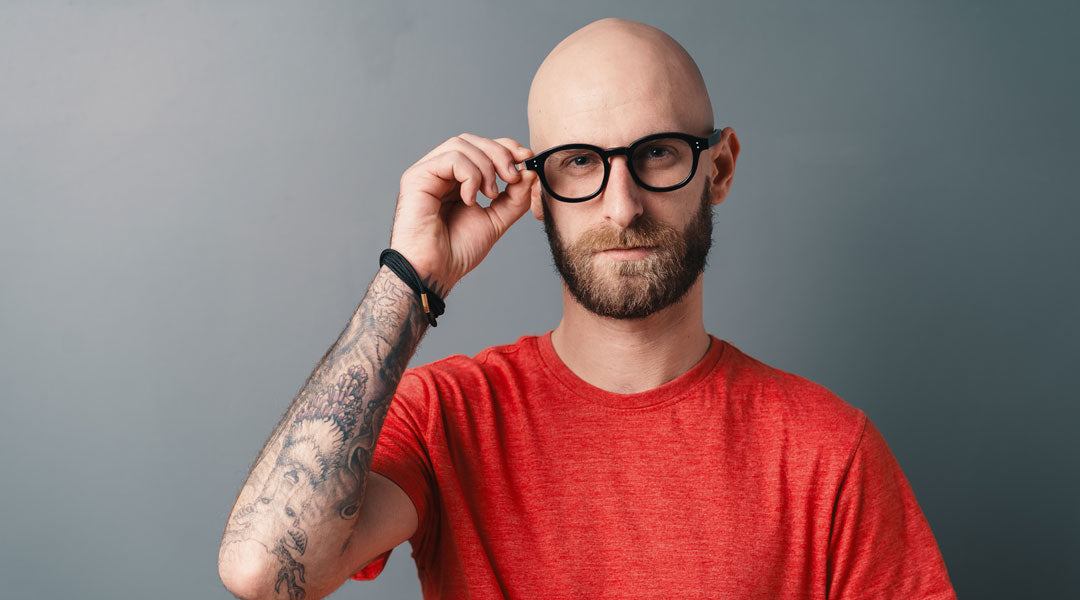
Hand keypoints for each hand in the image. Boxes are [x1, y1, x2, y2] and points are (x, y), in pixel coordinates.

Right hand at [390, 133, 536, 294]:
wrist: (435, 271)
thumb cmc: (457, 251)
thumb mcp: (497, 220)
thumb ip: (514, 197)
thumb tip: (529, 172)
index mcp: (456, 179)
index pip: (481, 147)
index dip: (505, 147)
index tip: (526, 158)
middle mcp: (440, 172)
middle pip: (472, 140)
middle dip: (500, 153)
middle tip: (512, 176)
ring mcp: (427, 173)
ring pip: (462, 144)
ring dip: (486, 167)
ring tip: (490, 195)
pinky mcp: (416, 177)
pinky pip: (451, 158)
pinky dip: (470, 175)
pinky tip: (470, 199)